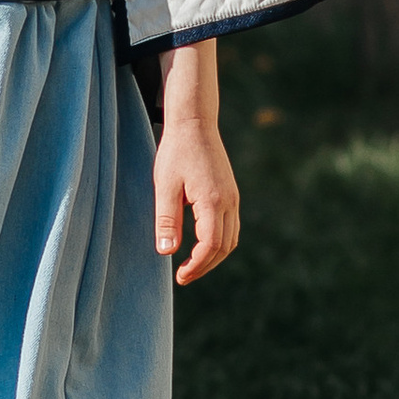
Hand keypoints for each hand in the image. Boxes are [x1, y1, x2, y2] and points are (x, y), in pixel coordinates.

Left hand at [154, 39, 239, 284]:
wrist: (195, 122)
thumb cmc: (176, 152)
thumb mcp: (165, 187)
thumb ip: (166, 221)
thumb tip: (166, 253)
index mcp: (213, 201)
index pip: (210, 246)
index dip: (196, 266)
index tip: (180, 276)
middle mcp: (229, 202)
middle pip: (225, 247)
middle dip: (205, 266)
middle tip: (184, 276)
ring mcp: (233, 197)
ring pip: (231, 239)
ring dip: (214, 256)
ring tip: (192, 264)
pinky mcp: (232, 193)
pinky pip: (232, 227)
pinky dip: (220, 242)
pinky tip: (201, 244)